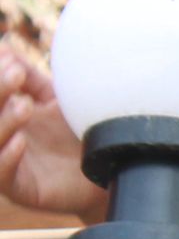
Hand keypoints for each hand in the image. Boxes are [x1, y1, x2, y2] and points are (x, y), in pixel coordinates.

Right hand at [0, 40, 105, 219]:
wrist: (108, 167)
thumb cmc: (79, 130)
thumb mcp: (53, 97)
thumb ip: (28, 76)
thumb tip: (3, 50)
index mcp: (3, 112)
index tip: (11, 63)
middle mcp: (1, 137)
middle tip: (17, 75)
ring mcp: (8, 162)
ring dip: (2, 122)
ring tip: (25, 105)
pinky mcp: (20, 189)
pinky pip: (2, 175)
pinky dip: (7, 157)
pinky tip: (21, 141)